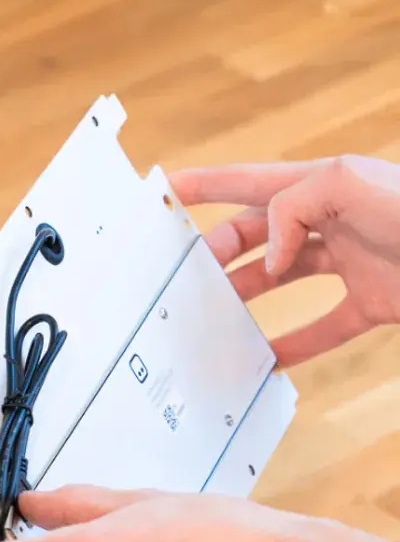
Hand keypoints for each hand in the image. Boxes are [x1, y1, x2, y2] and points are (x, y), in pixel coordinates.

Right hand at [170, 156, 399, 366]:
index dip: (206, 185)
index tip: (166, 191)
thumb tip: (270, 256)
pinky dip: (295, 343)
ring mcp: (355, 261)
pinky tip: (268, 360)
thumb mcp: (350, 185)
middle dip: (219, 249)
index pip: (251, 182)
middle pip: (260, 233)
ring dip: (247, 295)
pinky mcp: (375, 301)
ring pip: (284, 278)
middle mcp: (335, 220)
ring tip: (214, 315)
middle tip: (187, 273)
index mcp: (326, 184)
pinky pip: (324, 326)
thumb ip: (294, 208)